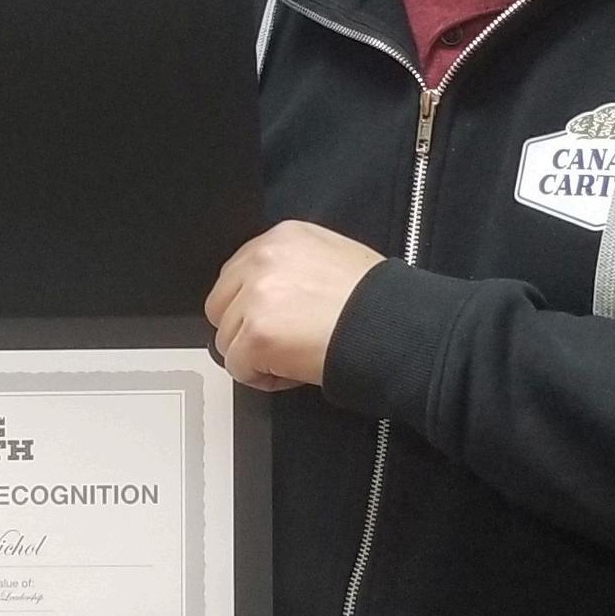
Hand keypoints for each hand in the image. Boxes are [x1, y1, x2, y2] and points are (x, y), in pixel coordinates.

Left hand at [205, 220, 385, 392]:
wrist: (393, 327)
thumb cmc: (375, 301)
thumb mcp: (331, 258)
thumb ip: (292, 266)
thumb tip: (270, 294)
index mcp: (280, 237)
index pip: (236, 275)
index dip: (252, 306)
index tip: (278, 321)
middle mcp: (261, 260)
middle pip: (221, 306)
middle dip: (245, 329)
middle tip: (283, 343)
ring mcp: (255, 297)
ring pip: (227, 340)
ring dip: (255, 355)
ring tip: (295, 356)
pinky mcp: (256, 334)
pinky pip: (237, 367)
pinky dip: (261, 377)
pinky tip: (293, 370)